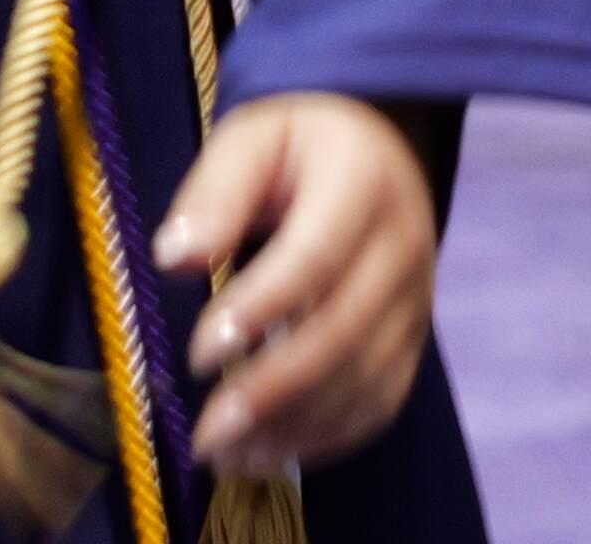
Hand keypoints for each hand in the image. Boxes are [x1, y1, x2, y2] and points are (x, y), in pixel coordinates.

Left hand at [151, 90, 438, 474]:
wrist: (376, 147)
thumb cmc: (298, 143)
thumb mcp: (251, 138)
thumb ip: (214, 192)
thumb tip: (174, 256)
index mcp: (361, 182)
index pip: (316, 256)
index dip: (261, 309)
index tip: (200, 353)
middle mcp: (403, 244)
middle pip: (345, 331)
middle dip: (273, 390)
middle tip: (207, 432)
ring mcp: (416, 298)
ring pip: (366, 378)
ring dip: (295, 425)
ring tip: (226, 453)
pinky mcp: (412, 338)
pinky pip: (382, 400)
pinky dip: (328, 437)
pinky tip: (270, 453)